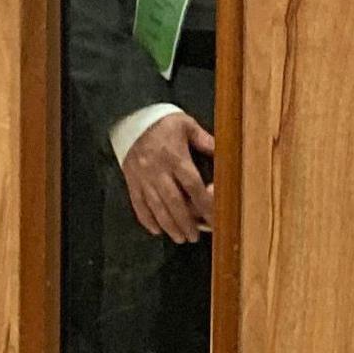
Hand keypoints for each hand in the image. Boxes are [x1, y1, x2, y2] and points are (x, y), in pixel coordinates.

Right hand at [122, 111, 214, 241]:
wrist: (129, 115)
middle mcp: (158, 171)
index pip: (192, 186)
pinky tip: (156, 230)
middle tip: (194, 237)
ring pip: (156, 207)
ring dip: (168, 225)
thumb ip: (205, 142)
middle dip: (185, 223)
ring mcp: (143, 177)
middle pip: (174, 203)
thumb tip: (224, 153)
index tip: (213, 219)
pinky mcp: (131, 180)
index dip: (204, 205)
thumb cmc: (162, 121)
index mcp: (175, 157)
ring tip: (179, 238)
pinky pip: (138, 204)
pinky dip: (146, 219)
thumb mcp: (187, 125)